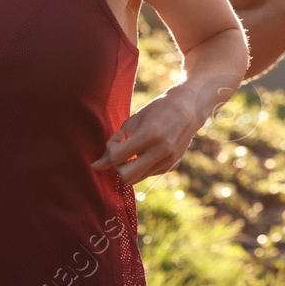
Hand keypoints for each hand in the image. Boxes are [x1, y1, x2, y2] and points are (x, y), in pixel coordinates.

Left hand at [91, 85, 207, 183]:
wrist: (190, 107)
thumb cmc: (158, 109)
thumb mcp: (134, 120)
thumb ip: (115, 143)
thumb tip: (95, 167)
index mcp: (150, 135)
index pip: (117, 157)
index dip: (111, 148)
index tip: (118, 137)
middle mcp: (162, 151)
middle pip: (127, 176)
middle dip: (118, 166)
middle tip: (122, 151)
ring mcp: (169, 160)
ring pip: (138, 178)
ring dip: (130, 167)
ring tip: (134, 150)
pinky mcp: (173, 165)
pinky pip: (149, 173)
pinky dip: (142, 165)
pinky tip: (147, 150)